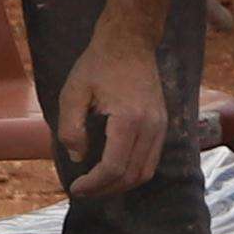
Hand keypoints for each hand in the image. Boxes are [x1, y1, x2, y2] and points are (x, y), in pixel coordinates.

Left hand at [48, 26, 178, 200]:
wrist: (130, 43)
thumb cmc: (97, 65)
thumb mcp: (72, 93)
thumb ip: (71, 128)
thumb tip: (78, 157)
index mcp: (128, 119)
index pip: (114, 166)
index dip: (93, 184)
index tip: (74, 188)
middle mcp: (151, 126)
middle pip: (133, 175)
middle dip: (106, 189)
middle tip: (82, 191)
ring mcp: (161, 126)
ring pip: (146, 171)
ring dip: (121, 184)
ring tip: (97, 185)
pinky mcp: (163, 125)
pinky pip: (152, 160)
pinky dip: (133, 173)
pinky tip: (113, 171)